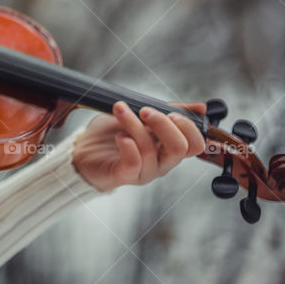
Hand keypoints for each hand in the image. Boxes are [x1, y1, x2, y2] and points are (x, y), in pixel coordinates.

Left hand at [72, 100, 206, 192]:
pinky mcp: (123, 176)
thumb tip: (201, 108)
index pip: (195, 144)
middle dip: (163, 124)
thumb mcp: (140, 117)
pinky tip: (119, 135)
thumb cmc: (111, 134)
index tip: (170, 111)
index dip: (188, 127)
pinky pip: (133, 162)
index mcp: (168, 148)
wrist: (82, 150)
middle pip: (180, 148)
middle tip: (144, 111)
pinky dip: (127, 145)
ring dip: (134, 124)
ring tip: (120, 110)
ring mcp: (144, 171)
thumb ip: (168, 111)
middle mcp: (161, 162)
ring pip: (151, 150)